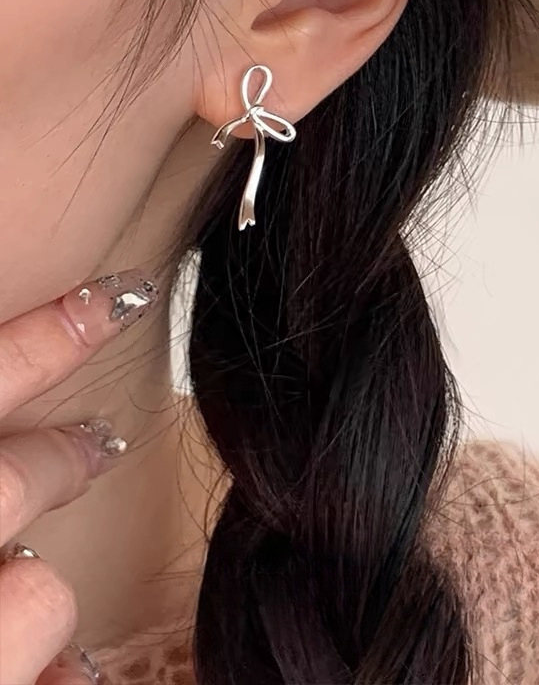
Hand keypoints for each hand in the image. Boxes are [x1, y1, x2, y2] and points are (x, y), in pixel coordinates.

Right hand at [0, 270, 158, 684]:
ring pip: (39, 598)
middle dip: (65, 455)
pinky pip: (52, 684)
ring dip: (32, 605)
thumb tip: (5, 502)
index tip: (123, 297)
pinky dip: (53, 680)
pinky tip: (57, 673)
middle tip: (103, 440)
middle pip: (15, 479)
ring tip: (21, 599)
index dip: (57, 332)